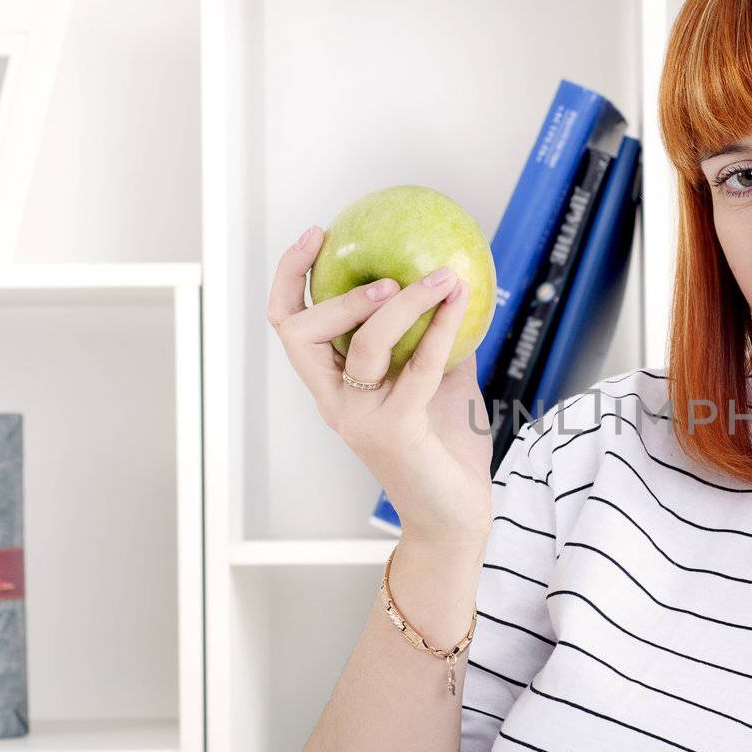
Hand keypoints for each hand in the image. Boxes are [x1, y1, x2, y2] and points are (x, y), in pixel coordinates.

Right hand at [267, 226, 494, 547]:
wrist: (457, 516)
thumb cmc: (445, 450)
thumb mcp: (439, 381)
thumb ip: (434, 339)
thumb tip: (453, 282)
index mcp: (334, 387)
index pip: (290, 326)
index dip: (290, 277)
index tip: (317, 235)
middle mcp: (335, 401)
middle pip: (299, 333)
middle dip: (335, 292)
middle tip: (387, 272)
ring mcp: (359, 417)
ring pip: (362, 343)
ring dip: (402, 303)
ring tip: (439, 278)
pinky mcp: (394, 430)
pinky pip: (415, 367)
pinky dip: (441, 328)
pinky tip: (461, 301)